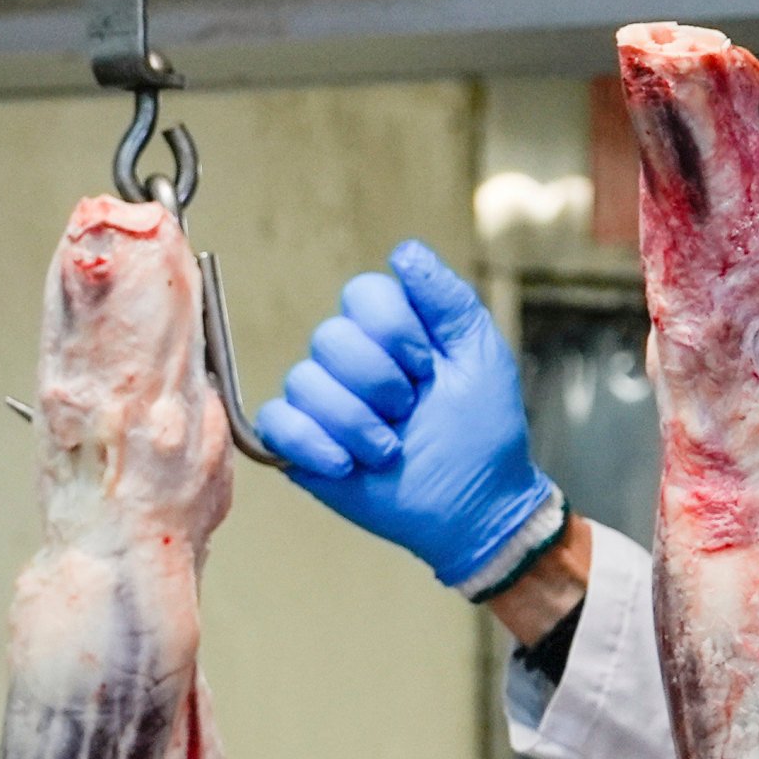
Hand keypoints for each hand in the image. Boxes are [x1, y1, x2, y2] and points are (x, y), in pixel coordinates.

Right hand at [253, 241, 561, 591]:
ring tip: (388, 450)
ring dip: (354, 422)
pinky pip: (275, 423)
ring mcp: (323, 402)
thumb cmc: (483, 431)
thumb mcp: (480, 354)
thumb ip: (447, 299)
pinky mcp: (301, 444)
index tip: (428, 368)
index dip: (394, 331)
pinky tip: (347, 464)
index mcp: (391, 330)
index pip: (362, 294)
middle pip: (330, 337)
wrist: (474, 505)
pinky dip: (311, 443)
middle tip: (409, 412)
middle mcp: (350, 359)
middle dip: (377, 382)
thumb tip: (404, 252)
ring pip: (303, 381)